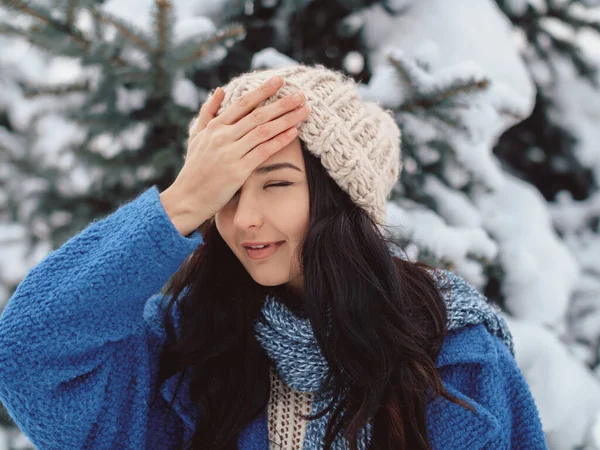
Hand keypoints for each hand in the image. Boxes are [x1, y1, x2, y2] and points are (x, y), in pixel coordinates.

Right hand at [160, 75, 310, 236]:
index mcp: (215, 126)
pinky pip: (263, 152)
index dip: (263, 91)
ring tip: (304, 111)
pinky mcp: (237, 171)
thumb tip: (219, 89)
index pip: (243, 103)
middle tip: (301, 95)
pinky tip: (294, 133)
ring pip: (263, 131)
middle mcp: (222, 136)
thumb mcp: (196, 136)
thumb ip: (208, 112)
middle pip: (257, 115)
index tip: (280, 80)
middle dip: (282, 103)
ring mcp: (230, 153)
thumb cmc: (194, 169)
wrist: (187, 198)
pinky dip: (279, 141)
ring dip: (286, 119)